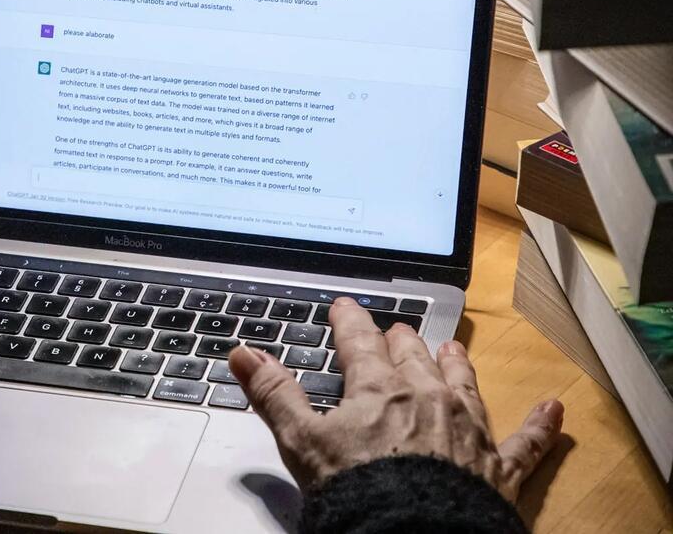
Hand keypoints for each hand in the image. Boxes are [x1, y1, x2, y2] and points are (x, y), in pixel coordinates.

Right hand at [229, 297, 562, 500]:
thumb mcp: (302, 441)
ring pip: (464, 384)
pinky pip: (525, 442)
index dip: (350, 321)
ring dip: (456, 364)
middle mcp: (428, 398)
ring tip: (451, 348)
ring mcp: (467, 430)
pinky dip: (540, 425)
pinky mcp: (499, 468)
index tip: (345, 306)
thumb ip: (275, 394)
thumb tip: (243, 354)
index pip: (360, 342)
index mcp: (379, 389)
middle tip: (395, 329)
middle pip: (413, 356)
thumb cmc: (359, 493)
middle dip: (401, 340)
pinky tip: (554, 408)